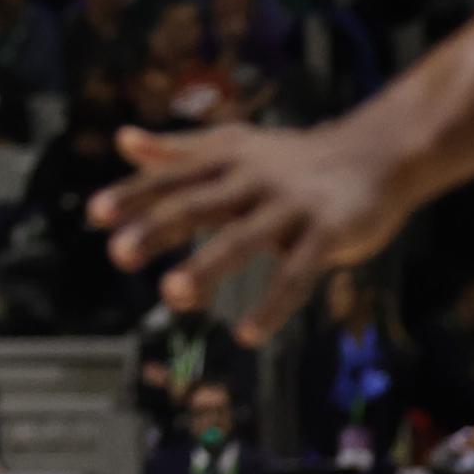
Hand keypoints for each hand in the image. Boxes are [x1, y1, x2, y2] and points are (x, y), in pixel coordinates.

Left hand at [90, 118, 413, 332]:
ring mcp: (291, 206)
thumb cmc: (293, 158)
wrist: (377, 153)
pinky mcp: (329, 232)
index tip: (96, 213)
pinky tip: (246, 333)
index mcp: (228, 159)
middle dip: (157, 227)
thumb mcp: (234, 146)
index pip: (173, 175)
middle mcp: (254, 179)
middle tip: (117, 254)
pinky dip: (272, 305)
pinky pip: (297, 273)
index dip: (135, 192)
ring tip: (172, 294)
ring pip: (243, 238)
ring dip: (206, 266)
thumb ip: (178, 151)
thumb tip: (123, 141)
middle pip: (199, 202)